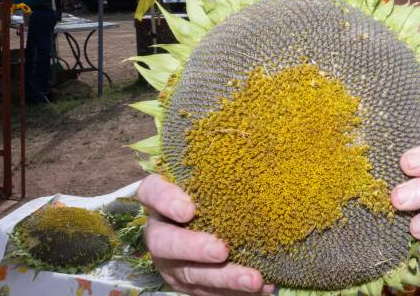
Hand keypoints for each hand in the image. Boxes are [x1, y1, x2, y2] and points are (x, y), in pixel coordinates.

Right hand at [136, 174, 274, 295]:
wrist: (211, 221)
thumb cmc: (217, 190)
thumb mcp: (215, 175)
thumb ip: (226, 164)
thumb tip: (267, 140)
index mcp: (161, 199)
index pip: (151, 192)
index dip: (166, 200)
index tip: (189, 208)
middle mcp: (160, 231)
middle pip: (164, 242)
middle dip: (192, 249)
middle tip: (221, 250)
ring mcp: (172, 262)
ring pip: (189, 274)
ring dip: (223, 279)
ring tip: (254, 280)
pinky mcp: (189, 283)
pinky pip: (209, 293)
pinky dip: (235, 292)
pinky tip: (264, 288)